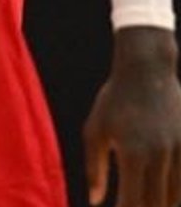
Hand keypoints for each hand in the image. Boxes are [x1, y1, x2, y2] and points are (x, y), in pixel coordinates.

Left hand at [85, 27, 180, 206]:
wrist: (147, 72)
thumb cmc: (114, 102)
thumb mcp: (95, 131)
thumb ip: (95, 168)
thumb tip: (95, 201)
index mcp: (132, 155)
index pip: (132, 200)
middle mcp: (159, 157)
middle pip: (156, 203)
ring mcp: (178, 152)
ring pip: (175, 197)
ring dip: (160, 205)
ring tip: (146, 204)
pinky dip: (176, 194)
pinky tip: (164, 198)